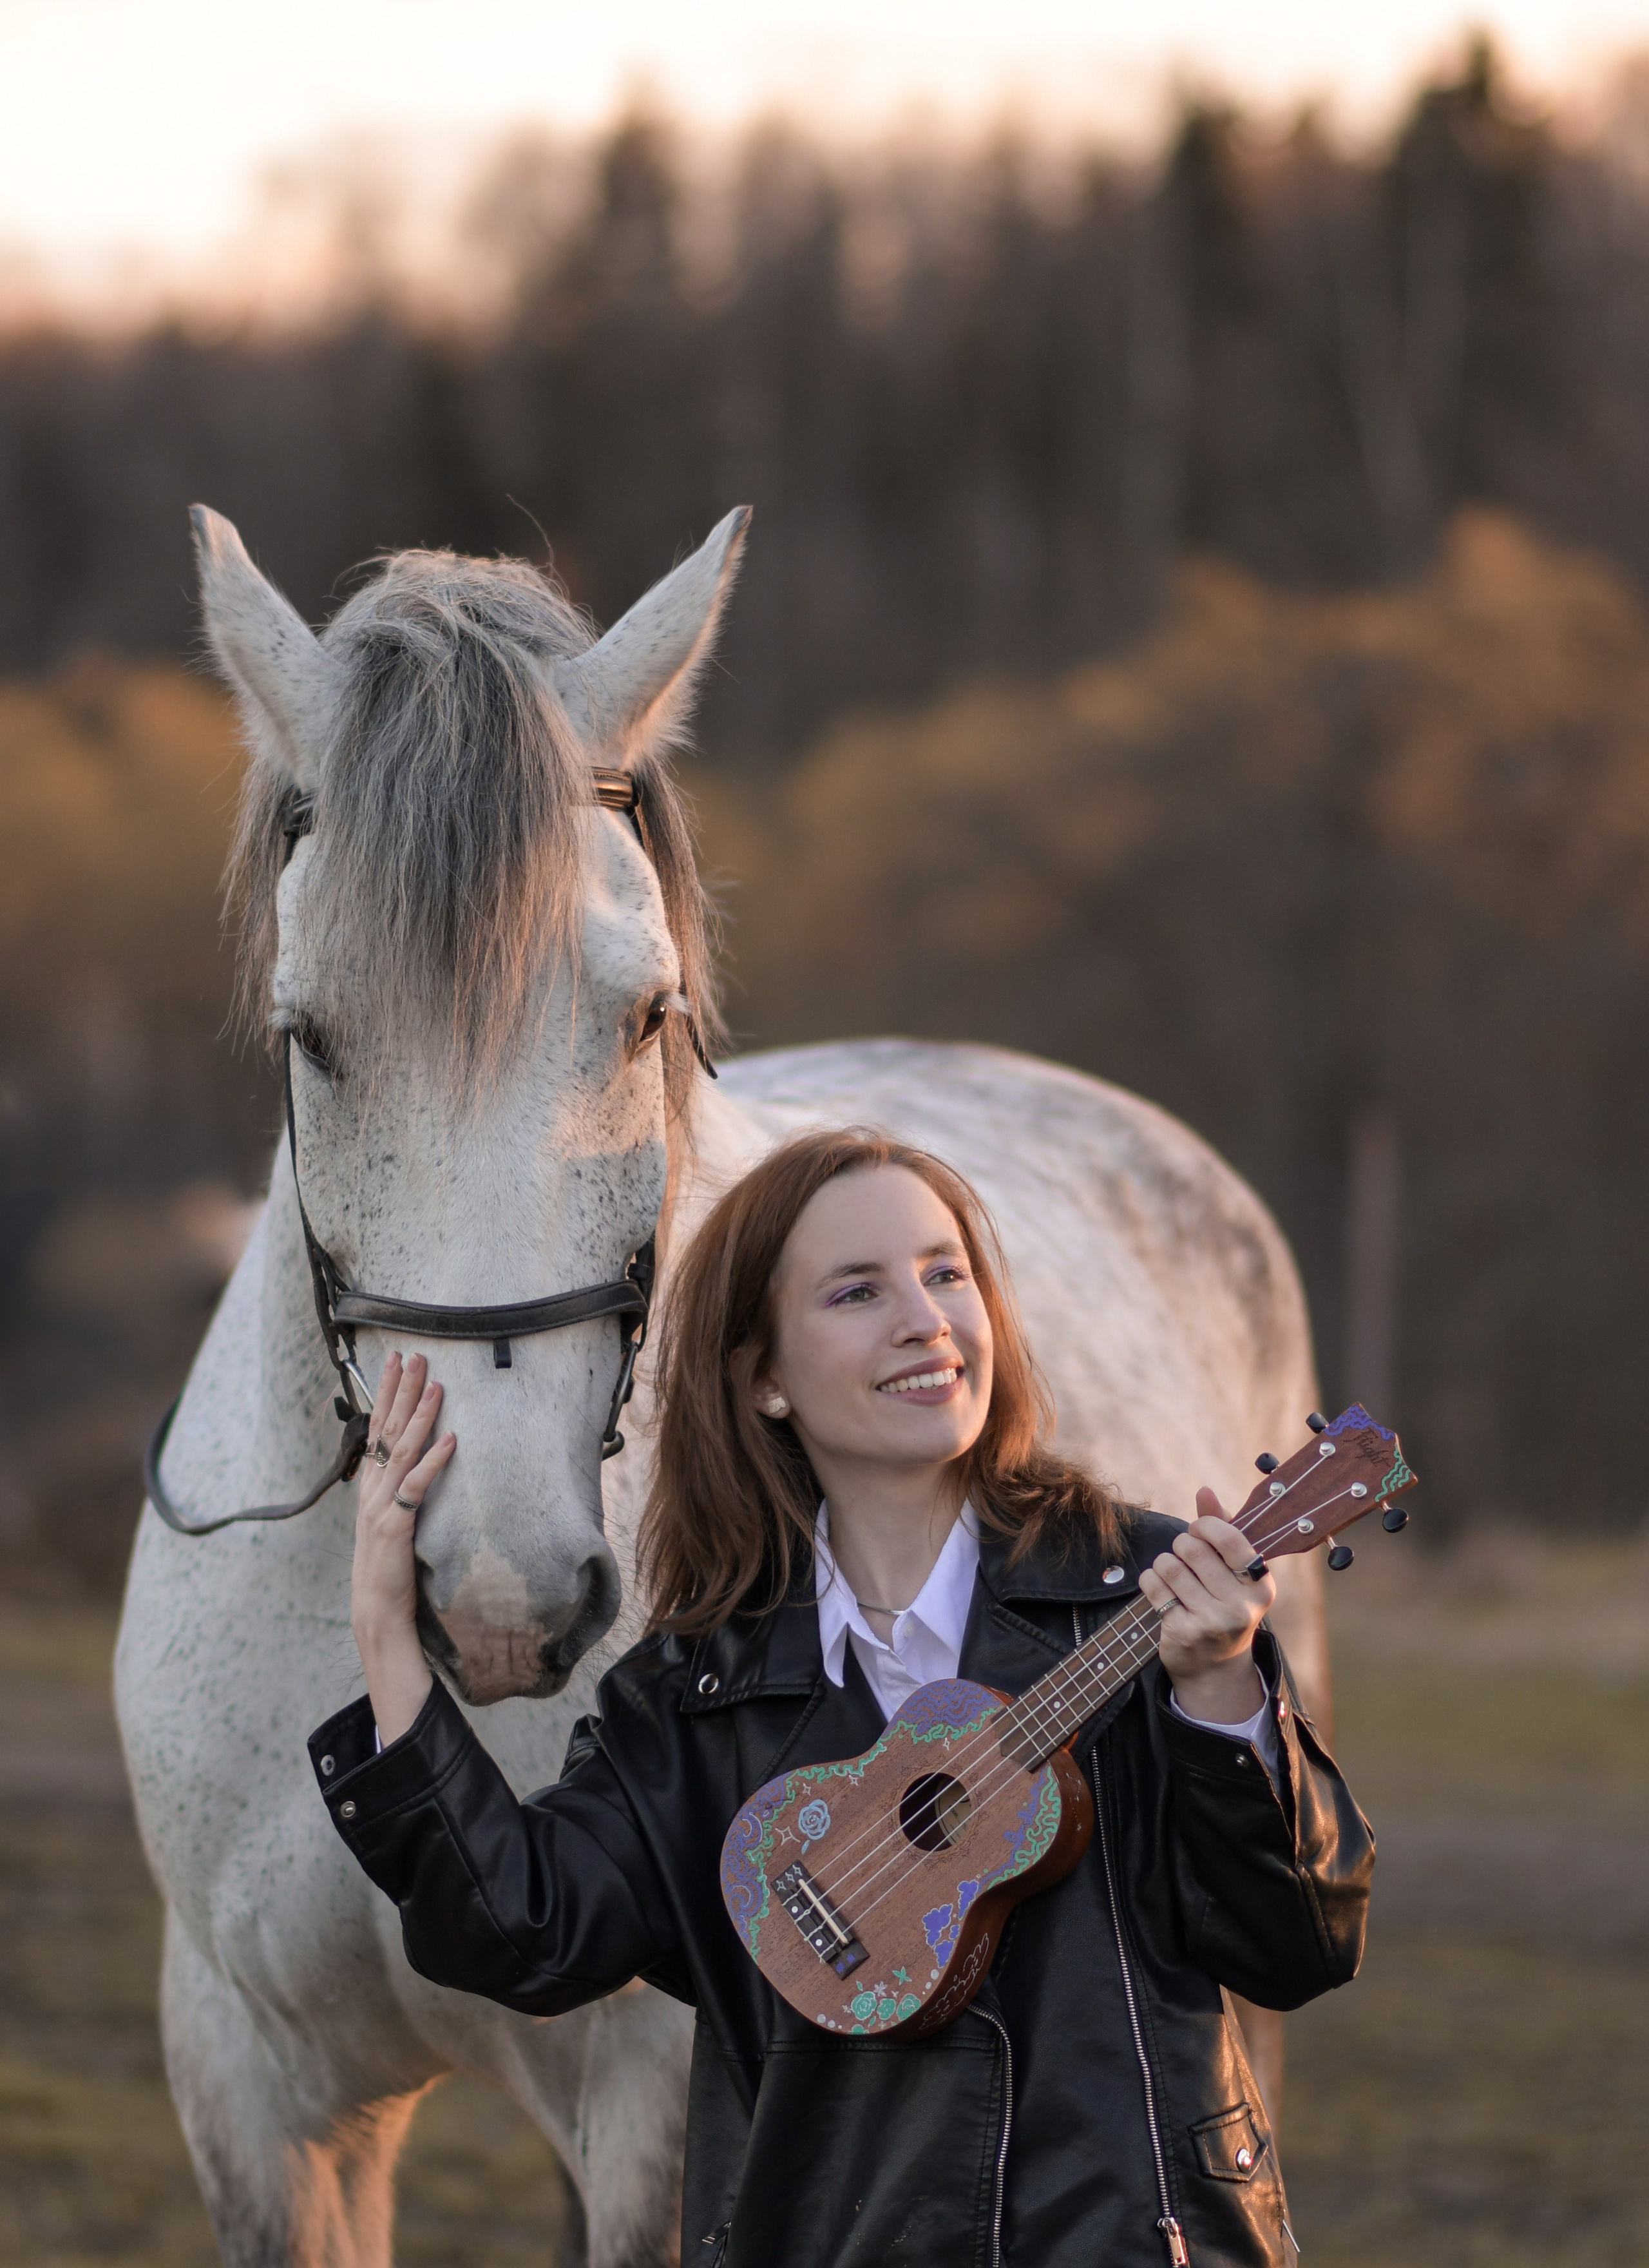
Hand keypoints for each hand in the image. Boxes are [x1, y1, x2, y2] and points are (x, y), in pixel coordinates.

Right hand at [351, 1351, 455, 1743]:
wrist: (377, 1614)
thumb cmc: (388, 1569)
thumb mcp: (390, 1523)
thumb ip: (399, 1492)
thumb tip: (420, 1462)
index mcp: (371, 1488)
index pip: (377, 1430)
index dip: (385, 1393)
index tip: (395, 1360)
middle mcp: (372, 1492)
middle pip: (387, 1430)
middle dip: (400, 1390)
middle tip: (413, 1354)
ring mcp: (381, 1508)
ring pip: (401, 1451)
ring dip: (420, 1415)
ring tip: (436, 1383)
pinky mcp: (396, 1528)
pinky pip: (417, 1488)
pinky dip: (434, 1462)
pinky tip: (451, 1439)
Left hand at [1139, 1488, 1274, 1725]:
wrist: (1215, 1666)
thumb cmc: (1224, 1602)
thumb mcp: (1233, 1569)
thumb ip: (1221, 1526)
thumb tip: (1204, 1490)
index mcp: (1261, 1584)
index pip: (1228, 1537)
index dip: (1205, 1526)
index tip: (1199, 1532)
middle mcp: (1241, 1606)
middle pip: (1191, 1548)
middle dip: (1181, 1545)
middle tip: (1184, 1558)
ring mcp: (1212, 1622)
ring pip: (1168, 1565)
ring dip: (1163, 1564)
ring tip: (1172, 1576)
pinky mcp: (1183, 1632)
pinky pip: (1153, 1586)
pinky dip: (1151, 1582)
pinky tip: (1162, 1592)